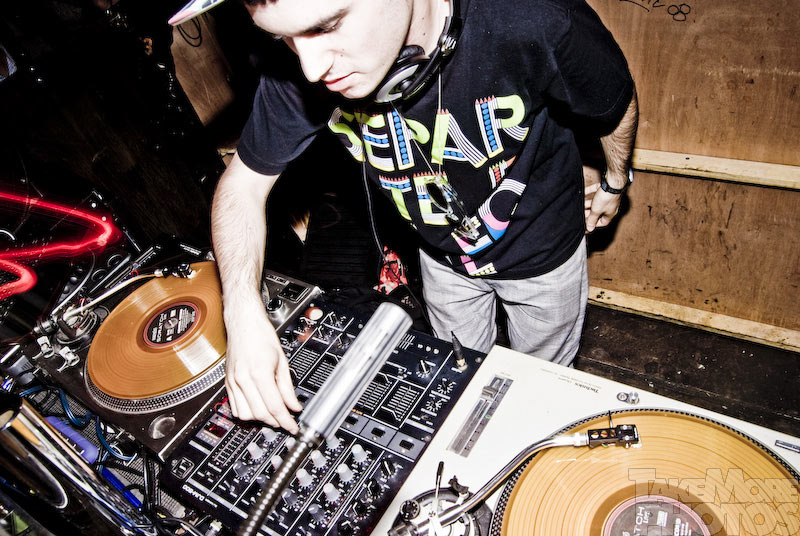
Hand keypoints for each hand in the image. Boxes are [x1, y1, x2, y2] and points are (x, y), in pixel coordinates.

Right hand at [224, 305, 301, 432]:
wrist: (244, 323)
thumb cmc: (262, 336)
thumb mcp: (282, 361)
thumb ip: (287, 387)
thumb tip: (294, 406)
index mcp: (259, 372)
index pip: (274, 406)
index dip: (286, 421)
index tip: (293, 427)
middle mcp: (243, 379)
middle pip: (260, 414)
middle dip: (274, 421)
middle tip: (285, 420)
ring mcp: (233, 381)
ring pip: (245, 414)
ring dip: (259, 418)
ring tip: (272, 413)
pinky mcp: (227, 382)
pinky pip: (234, 407)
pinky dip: (246, 412)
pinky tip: (257, 408)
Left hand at [585, 186, 622, 232]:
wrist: (612, 182)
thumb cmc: (607, 197)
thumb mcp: (596, 211)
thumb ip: (592, 219)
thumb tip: (590, 228)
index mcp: (610, 213)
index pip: (603, 222)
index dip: (595, 224)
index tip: (587, 224)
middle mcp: (611, 206)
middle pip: (599, 212)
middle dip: (590, 213)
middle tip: (582, 213)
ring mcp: (608, 197)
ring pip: (597, 202)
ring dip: (588, 203)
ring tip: (581, 204)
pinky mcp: (605, 189)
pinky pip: (596, 191)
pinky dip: (589, 192)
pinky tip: (583, 191)